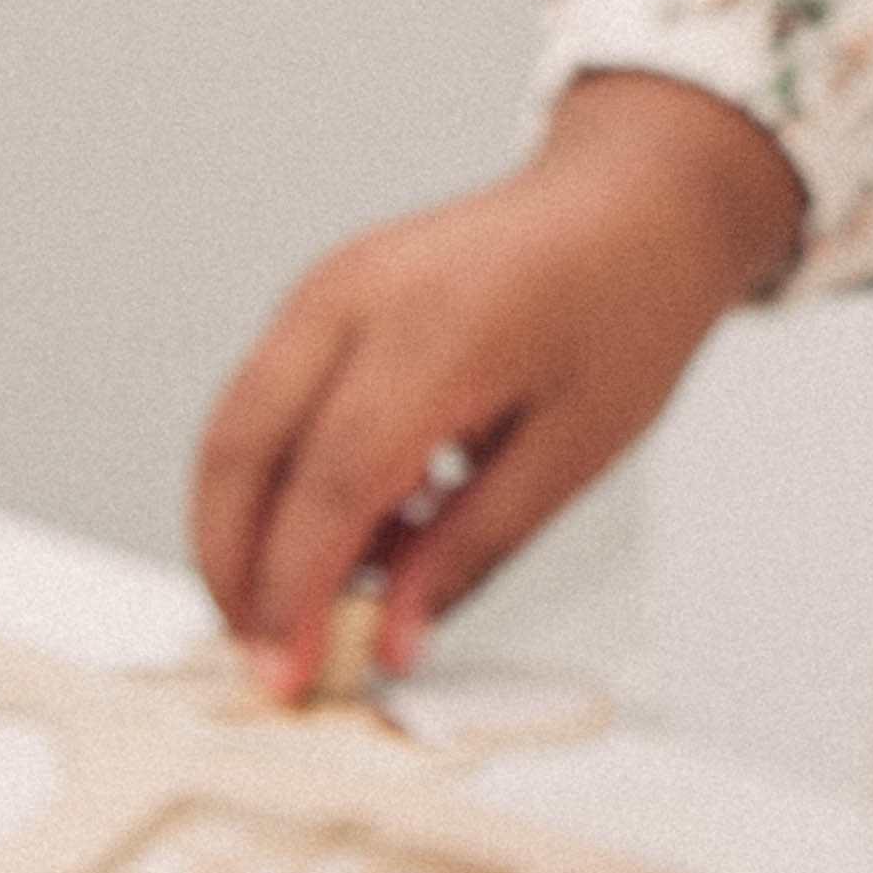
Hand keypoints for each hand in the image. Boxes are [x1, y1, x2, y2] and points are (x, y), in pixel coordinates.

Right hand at [188, 73, 805, 692]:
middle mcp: (356, 295)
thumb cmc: (628, 305)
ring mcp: (328, 285)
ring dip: (245, 529)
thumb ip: (472, 548)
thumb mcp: (576, 450)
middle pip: (243, 451)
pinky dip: (279, 480)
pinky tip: (349, 535)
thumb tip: (392, 640)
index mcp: (437, 330)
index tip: (286, 675)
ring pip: (236, 426)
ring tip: (311, 607)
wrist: (638, 197)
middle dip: (234, 569)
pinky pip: (267, 399)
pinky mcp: (323, 296)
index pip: (329, 482)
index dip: (294, 592)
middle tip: (266, 657)